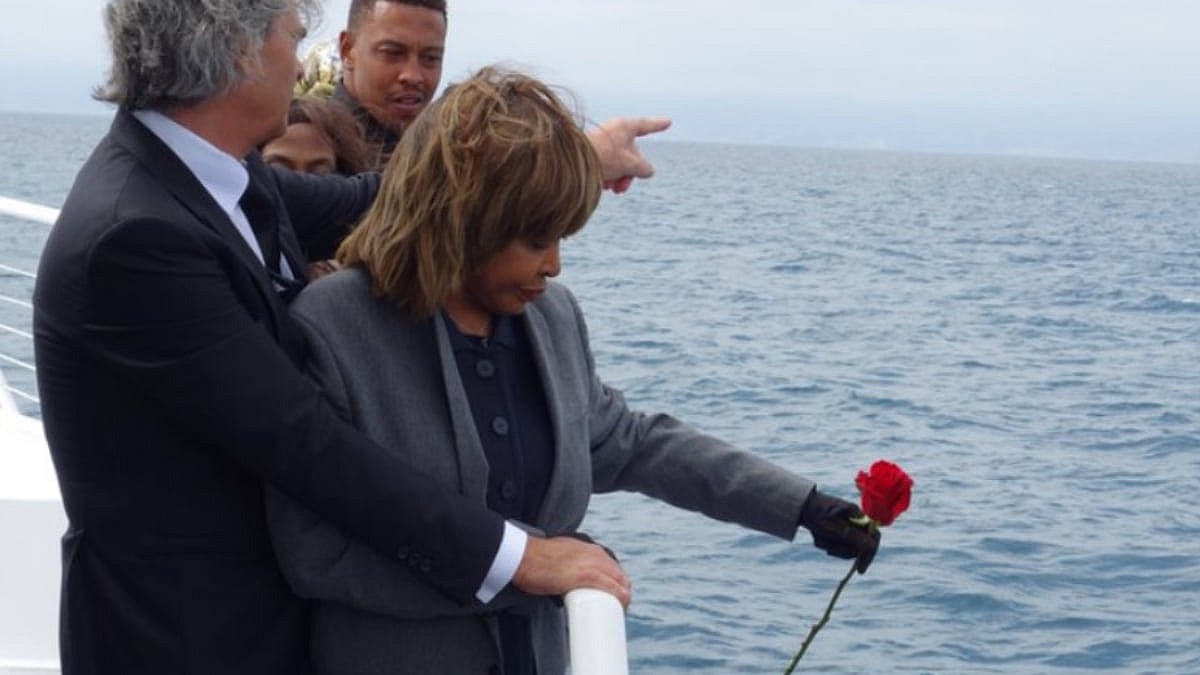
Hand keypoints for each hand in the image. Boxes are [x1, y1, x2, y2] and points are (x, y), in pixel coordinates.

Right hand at [512, 535, 631, 608]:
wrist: (522, 556)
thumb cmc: (535, 559)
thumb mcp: (560, 554)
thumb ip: (569, 563)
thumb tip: (567, 579)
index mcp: (589, 549)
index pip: (613, 568)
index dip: (616, 584)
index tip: (612, 597)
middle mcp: (594, 554)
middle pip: (620, 576)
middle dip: (622, 593)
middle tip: (616, 609)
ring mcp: (591, 563)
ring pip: (619, 582)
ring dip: (622, 598)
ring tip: (617, 613)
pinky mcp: (585, 575)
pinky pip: (611, 587)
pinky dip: (619, 598)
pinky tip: (621, 606)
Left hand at [587, 116, 671, 192]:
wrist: (571, 164)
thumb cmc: (603, 157)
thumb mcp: (630, 164)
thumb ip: (645, 168)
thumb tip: (647, 171)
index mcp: (624, 127)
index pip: (646, 125)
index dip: (658, 125)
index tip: (668, 122)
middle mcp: (614, 132)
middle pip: (633, 154)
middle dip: (630, 174)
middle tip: (622, 188)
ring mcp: (603, 143)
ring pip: (620, 163)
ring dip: (620, 178)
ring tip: (612, 189)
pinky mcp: (593, 154)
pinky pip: (608, 166)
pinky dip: (608, 177)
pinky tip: (602, 186)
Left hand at [799, 489, 880, 573]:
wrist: (799, 506)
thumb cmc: (816, 514)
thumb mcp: (834, 527)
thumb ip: (853, 536)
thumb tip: (872, 546)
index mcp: (858, 515)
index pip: (874, 537)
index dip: (869, 553)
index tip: (860, 570)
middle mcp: (856, 521)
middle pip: (859, 546)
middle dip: (842, 550)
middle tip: (828, 550)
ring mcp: (847, 526)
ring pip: (847, 548)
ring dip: (832, 547)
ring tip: (819, 539)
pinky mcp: (838, 530)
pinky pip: (837, 545)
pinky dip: (826, 544)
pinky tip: (817, 537)